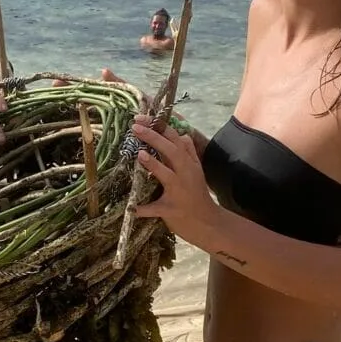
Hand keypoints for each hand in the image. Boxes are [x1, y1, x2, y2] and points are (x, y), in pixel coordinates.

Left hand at [130, 117, 221, 251]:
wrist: (209, 224)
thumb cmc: (198, 196)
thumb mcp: (197, 172)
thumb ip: (190, 153)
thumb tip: (183, 135)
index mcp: (189, 164)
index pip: (175, 139)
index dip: (159, 126)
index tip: (142, 117)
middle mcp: (185, 174)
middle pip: (171, 151)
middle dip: (153, 137)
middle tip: (135, 126)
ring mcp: (179, 193)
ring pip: (166, 176)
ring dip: (153, 166)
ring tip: (140, 154)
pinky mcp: (172, 210)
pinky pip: (155, 209)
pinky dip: (143, 209)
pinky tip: (131, 207)